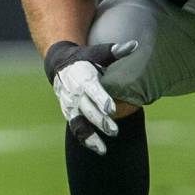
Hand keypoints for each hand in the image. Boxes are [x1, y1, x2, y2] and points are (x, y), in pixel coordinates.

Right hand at [44, 40, 137, 154]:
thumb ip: (116, 51)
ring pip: (79, 124)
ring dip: (90, 137)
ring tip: (103, 149)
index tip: (111, 109)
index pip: (92, 90)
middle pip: (88, 110)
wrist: (60, 65)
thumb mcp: (98, 53)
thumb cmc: (86, 59)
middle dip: (100, 121)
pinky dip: (86, 140)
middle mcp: (75, 95)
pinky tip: (99, 149)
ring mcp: (71, 106)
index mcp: (83, 79)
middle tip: (114, 130)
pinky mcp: (70, 114)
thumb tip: (135, 45)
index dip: (101, 99)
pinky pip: (77, 129)